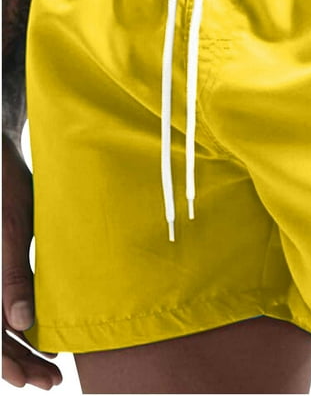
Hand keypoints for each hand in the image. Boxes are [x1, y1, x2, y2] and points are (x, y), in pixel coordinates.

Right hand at [2, 134, 61, 388]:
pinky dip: (14, 320)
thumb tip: (19, 322)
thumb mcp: (13, 229)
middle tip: (51, 378)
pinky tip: (36, 327)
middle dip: (18, 360)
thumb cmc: (5, 187)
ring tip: (48, 361)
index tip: (40, 378)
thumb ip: (12, 275)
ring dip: (16, 345)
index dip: (11, 362)